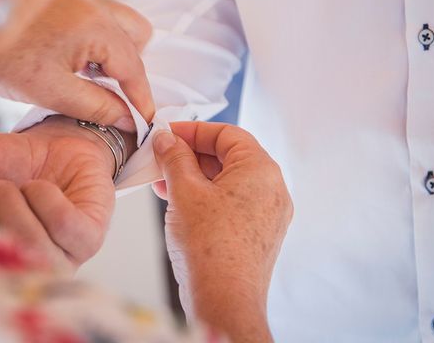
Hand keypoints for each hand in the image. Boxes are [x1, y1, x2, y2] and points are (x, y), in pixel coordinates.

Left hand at [0, 0, 154, 130]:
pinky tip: (74, 60)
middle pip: (137, 37)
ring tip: (92, 78)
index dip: (141, 98)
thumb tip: (127, 118)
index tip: (144, 120)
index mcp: (94, 26)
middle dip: (131, 70)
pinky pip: (98, 16)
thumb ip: (96, 106)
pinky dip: (97, 40)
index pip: (134, 67)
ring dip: (116, 52)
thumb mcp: (50, 92)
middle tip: (113, 97)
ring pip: (120, 22)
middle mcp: (92, 3)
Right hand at [0, 116, 122, 271]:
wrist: (52, 141)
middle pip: (3, 258)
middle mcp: (28, 269)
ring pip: (32, 243)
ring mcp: (60, 258)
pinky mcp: (89, 239)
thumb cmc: (5, 163)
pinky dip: (45, 198)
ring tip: (16, 185)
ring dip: (16, 204)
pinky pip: (63, 225)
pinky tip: (42, 187)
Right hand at [152, 122, 292, 342]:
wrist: (224, 302)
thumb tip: (166, 139)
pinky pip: (231, 202)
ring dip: (195, 177)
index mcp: (261, 170)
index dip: (194, 131)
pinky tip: (178, 202)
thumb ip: (174, 158)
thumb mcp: (184, 192)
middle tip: (162, 157)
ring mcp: (267, 214)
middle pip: (229, 157)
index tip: (168, 134)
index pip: (227, 134)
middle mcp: (271, 189)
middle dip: (191, 155)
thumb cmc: (210, 249)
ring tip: (163, 181)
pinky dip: (205, 197)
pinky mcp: (258, 233)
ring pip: (228, 181)